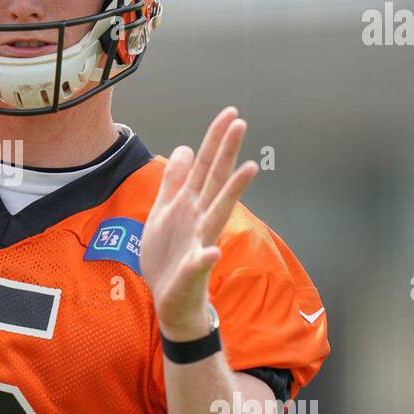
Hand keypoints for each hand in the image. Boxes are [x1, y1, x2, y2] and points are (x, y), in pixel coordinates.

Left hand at [140, 107, 258, 340]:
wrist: (171, 300)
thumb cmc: (170, 256)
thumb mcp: (165, 212)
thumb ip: (174, 181)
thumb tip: (184, 147)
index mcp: (190, 205)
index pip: (204, 167)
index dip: (214, 141)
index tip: (230, 113)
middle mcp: (200, 219)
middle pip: (215, 181)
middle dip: (227, 152)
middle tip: (241, 123)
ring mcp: (199, 244)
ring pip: (217, 214)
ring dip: (233, 192)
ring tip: (248, 170)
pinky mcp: (192, 272)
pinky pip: (200, 264)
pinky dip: (206, 258)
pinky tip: (212, 252)